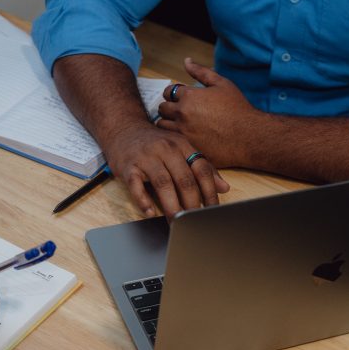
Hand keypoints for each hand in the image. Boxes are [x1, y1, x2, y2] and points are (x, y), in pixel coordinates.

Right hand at [106, 121, 228, 218]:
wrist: (124, 128)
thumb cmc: (156, 144)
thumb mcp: (181, 149)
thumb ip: (202, 168)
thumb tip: (224, 188)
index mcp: (182, 145)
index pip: (201, 170)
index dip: (209, 191)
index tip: (212, 209)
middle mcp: (166, 149)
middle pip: (184, 179)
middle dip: (191, 203)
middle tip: (194, 221)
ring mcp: (146, 157)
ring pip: (163, 183)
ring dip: (171, 205)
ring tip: (177, 221)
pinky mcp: (128, 166)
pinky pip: (135, 185)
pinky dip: (143, 200)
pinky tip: (150, 212)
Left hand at [156, 58, 263, 167]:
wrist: (249, 136)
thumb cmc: (237, 108)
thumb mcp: (221, 84)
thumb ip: (201, 72)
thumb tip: (186, 61)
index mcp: (189, 96)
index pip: (168, 92)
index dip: (173, 94)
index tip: (181, 99)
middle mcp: (182, 114)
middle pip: (162, 109)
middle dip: (168, 109)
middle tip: (179, 112)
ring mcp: (183, 132)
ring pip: (162, 126)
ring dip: (168, 123)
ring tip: (181, 124)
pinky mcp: (187, 147)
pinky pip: (172, 141)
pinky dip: (175, 137)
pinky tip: (186, 135)